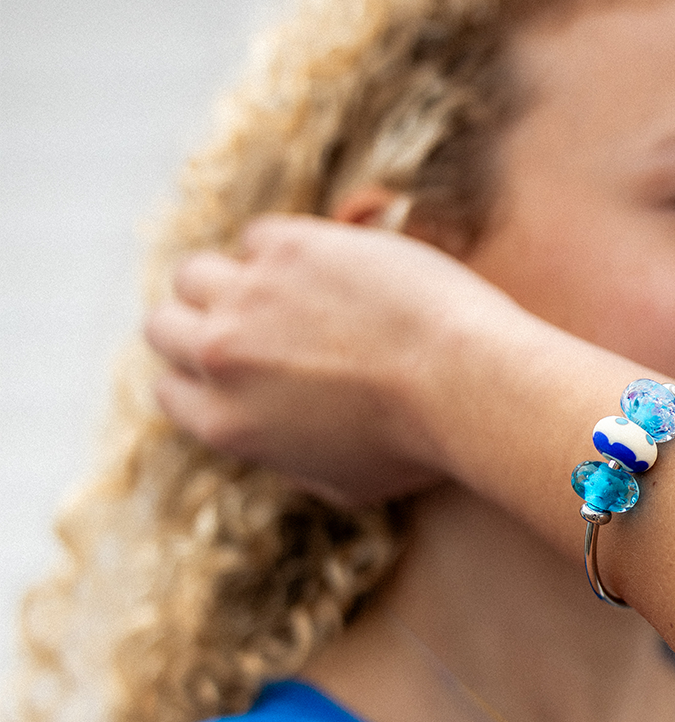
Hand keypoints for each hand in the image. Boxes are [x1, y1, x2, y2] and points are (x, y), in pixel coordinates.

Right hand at [146, 214, 514, 506]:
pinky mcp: (291, 247)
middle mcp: (221, 359)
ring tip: (279, 291)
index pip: (170, 389)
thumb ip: (287, 458)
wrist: (463, 384)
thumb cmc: (418, 445)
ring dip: (228, 281)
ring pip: (195, 274)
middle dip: (197, 325)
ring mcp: (250, 296)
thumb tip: (273, 440)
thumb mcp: (342, 484)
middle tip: (247, 324)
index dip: (200, 377)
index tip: (233, 367)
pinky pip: (258, 237)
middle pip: (164, 325)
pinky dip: (282, 250)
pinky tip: (327, 268)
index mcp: (226, 425)